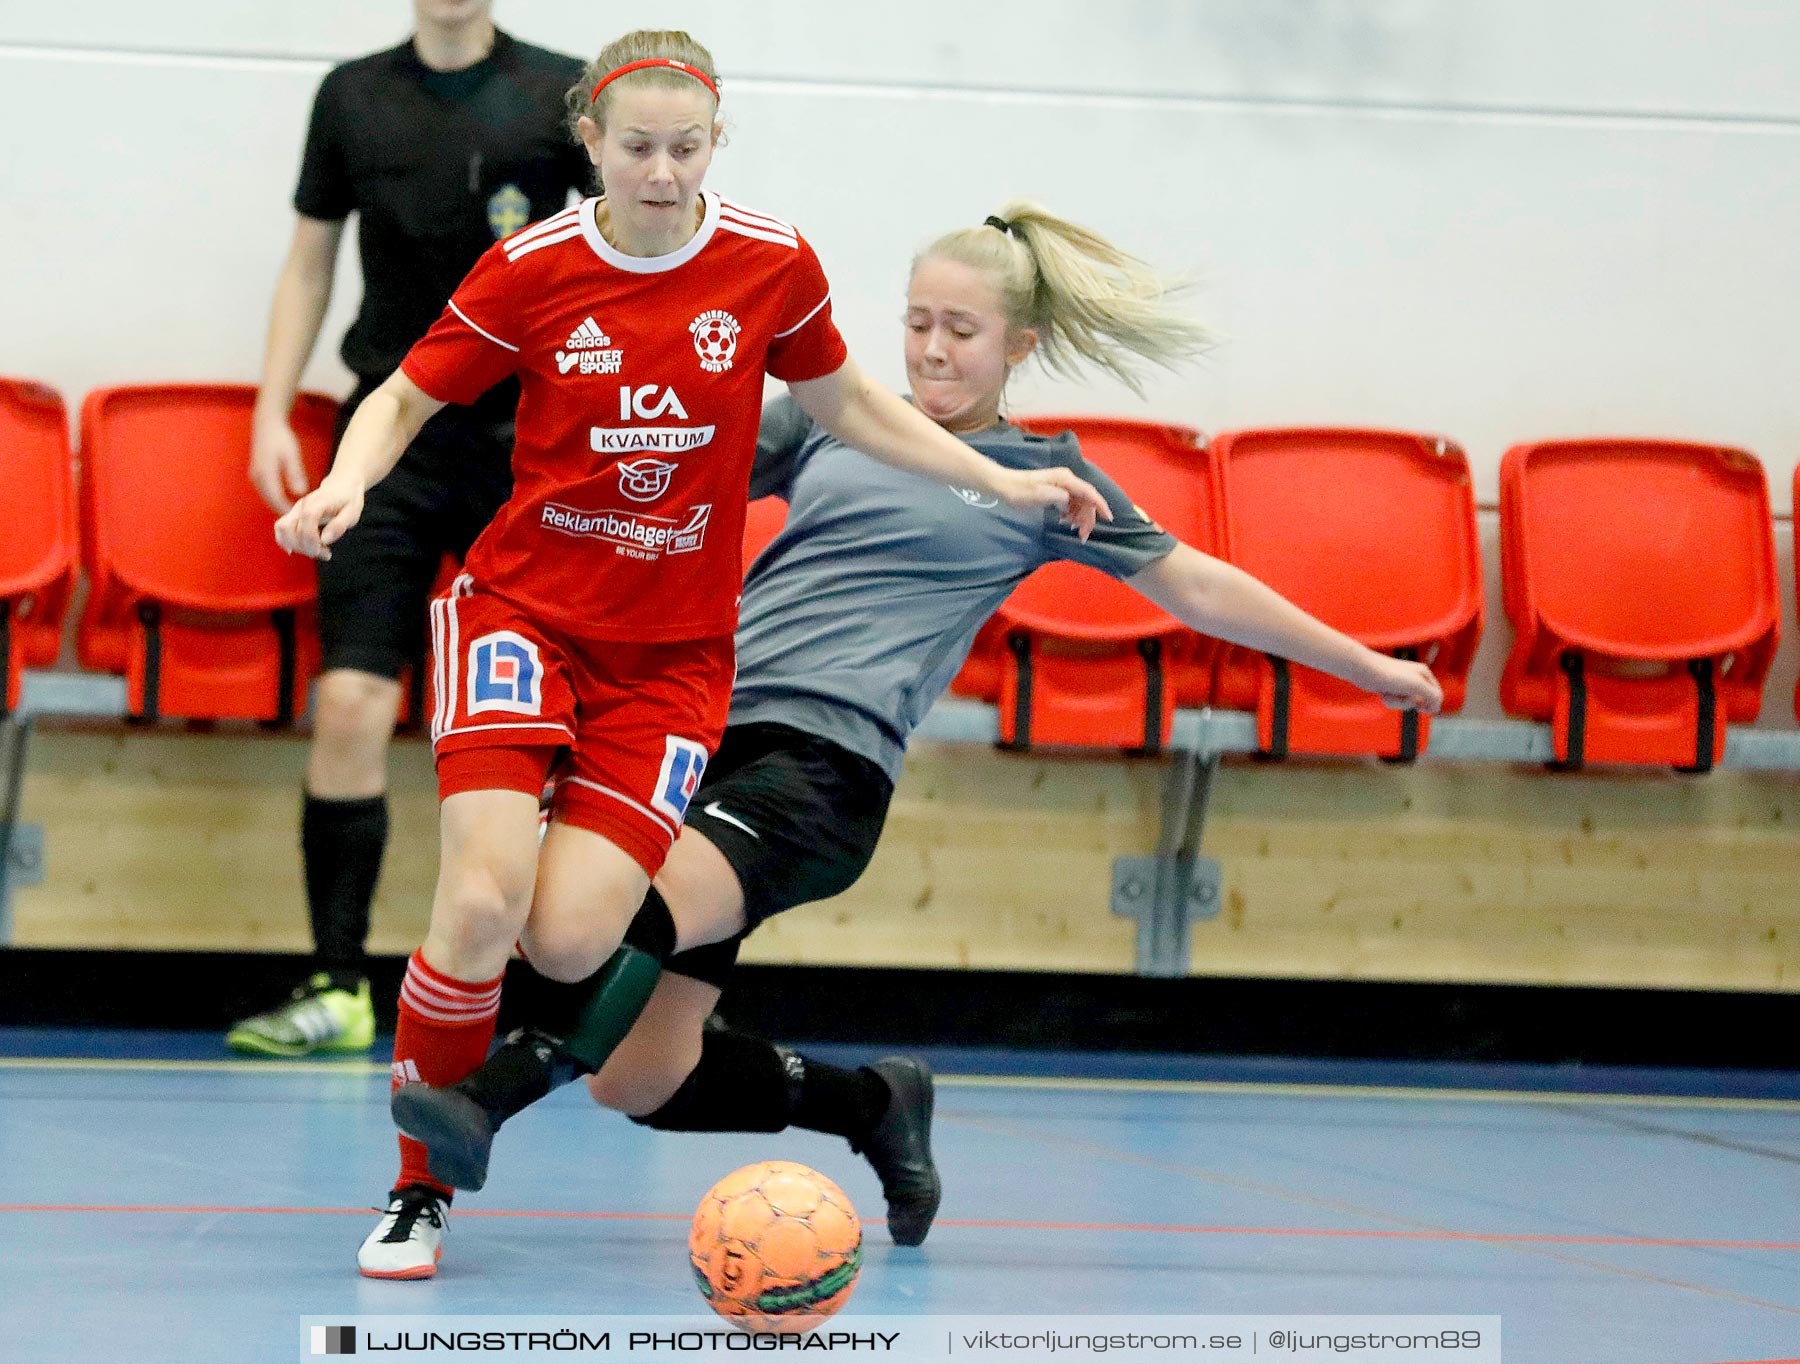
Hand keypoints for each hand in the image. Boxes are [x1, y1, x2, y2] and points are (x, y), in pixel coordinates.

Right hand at [249, 413, 310, 512]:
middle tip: (300, 519)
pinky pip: (266, 492)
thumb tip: (300, 493)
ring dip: (279, 505)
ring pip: (267, 497)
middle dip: (283, 510)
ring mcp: (255, 476)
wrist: (266, 425)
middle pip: (270, 501)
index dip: (288, 509)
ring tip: (296, 512)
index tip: (301, 517)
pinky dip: (275, 498)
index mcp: (265, 474)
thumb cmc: (282, 438)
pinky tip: (288, 501)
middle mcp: (257, 477)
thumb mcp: (292, 455)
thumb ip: (295, 474)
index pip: (276, 499)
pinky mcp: (256, 475)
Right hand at [274, 472, 363, 559]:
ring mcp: (295, 510)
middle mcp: (302, 506)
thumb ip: (339, 525)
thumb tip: (325, 539)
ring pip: (282, 530)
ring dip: (297, 547)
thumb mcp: (352, 512)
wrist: (341, 486)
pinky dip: (289, 543)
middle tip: (325, 553)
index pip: (306, 520)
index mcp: (318, 502)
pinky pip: (281, 531)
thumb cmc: (348, 501)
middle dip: (304, 547)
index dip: (312, 539)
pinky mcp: (292, 517)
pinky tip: (306, 550)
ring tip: (318, 551)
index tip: (326, 551)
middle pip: (288, 528)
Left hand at [994, 466, 1113, 541]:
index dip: (1100, 506)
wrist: (1003, 486)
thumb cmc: (1020, 491)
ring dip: (1078, 517)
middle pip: (1086, 500)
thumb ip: (1060, 498)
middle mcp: (1067, 480)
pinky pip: (1070, 503)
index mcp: (1065, 479)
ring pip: (1078, 503)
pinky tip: (1064, 522)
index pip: (1089, 492)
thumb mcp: (1040, 496)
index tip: (1108, 519)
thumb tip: (1070, 503)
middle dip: (1087, 518)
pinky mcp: (1056, 491)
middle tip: (1082, 536)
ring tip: (1071, 529)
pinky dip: (1070, 514)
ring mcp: (1061, 485)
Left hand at [1364, 654, 1443, 713]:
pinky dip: (1391, 701)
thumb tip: (1436, 707)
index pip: (1437, 694)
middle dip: (1410, 703)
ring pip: (1407, 703)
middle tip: (1403, 696)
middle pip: (1421, 701)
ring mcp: (1402, 683)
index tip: (1422, 710)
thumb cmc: (1391, 676)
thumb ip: (1432, 695)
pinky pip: (1396, 701)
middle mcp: (1415, 677)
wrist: (1366, 671)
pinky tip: (1383, 694)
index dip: (1432, 704)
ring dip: (1398, 702)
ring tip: (1390, 694)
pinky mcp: (1391, 688)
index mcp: (1424, 673)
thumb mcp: (1417, 685)